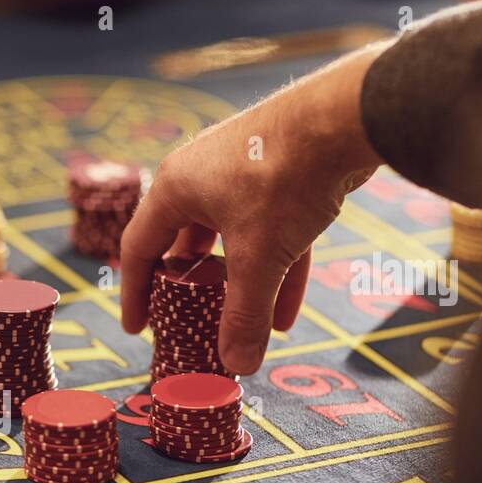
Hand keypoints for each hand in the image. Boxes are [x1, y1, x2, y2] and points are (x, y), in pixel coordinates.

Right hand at [120, 45, 388, 373]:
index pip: (140, 248)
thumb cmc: (283, 179)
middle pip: (185, 242)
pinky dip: (275, 268)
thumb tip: (237, 366)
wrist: (346, 116)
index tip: (138, 326)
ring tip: (245, 327)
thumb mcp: (259, 257)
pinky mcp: (282, 171)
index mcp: (175, 188)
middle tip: (189, 322)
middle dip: (192, 289)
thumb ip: (244, 314)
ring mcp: (243, 171)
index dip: (135, 293)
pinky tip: (287, 313)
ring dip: (240, 285)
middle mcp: (201, 175)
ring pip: (232, 239)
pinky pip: (270, 230)